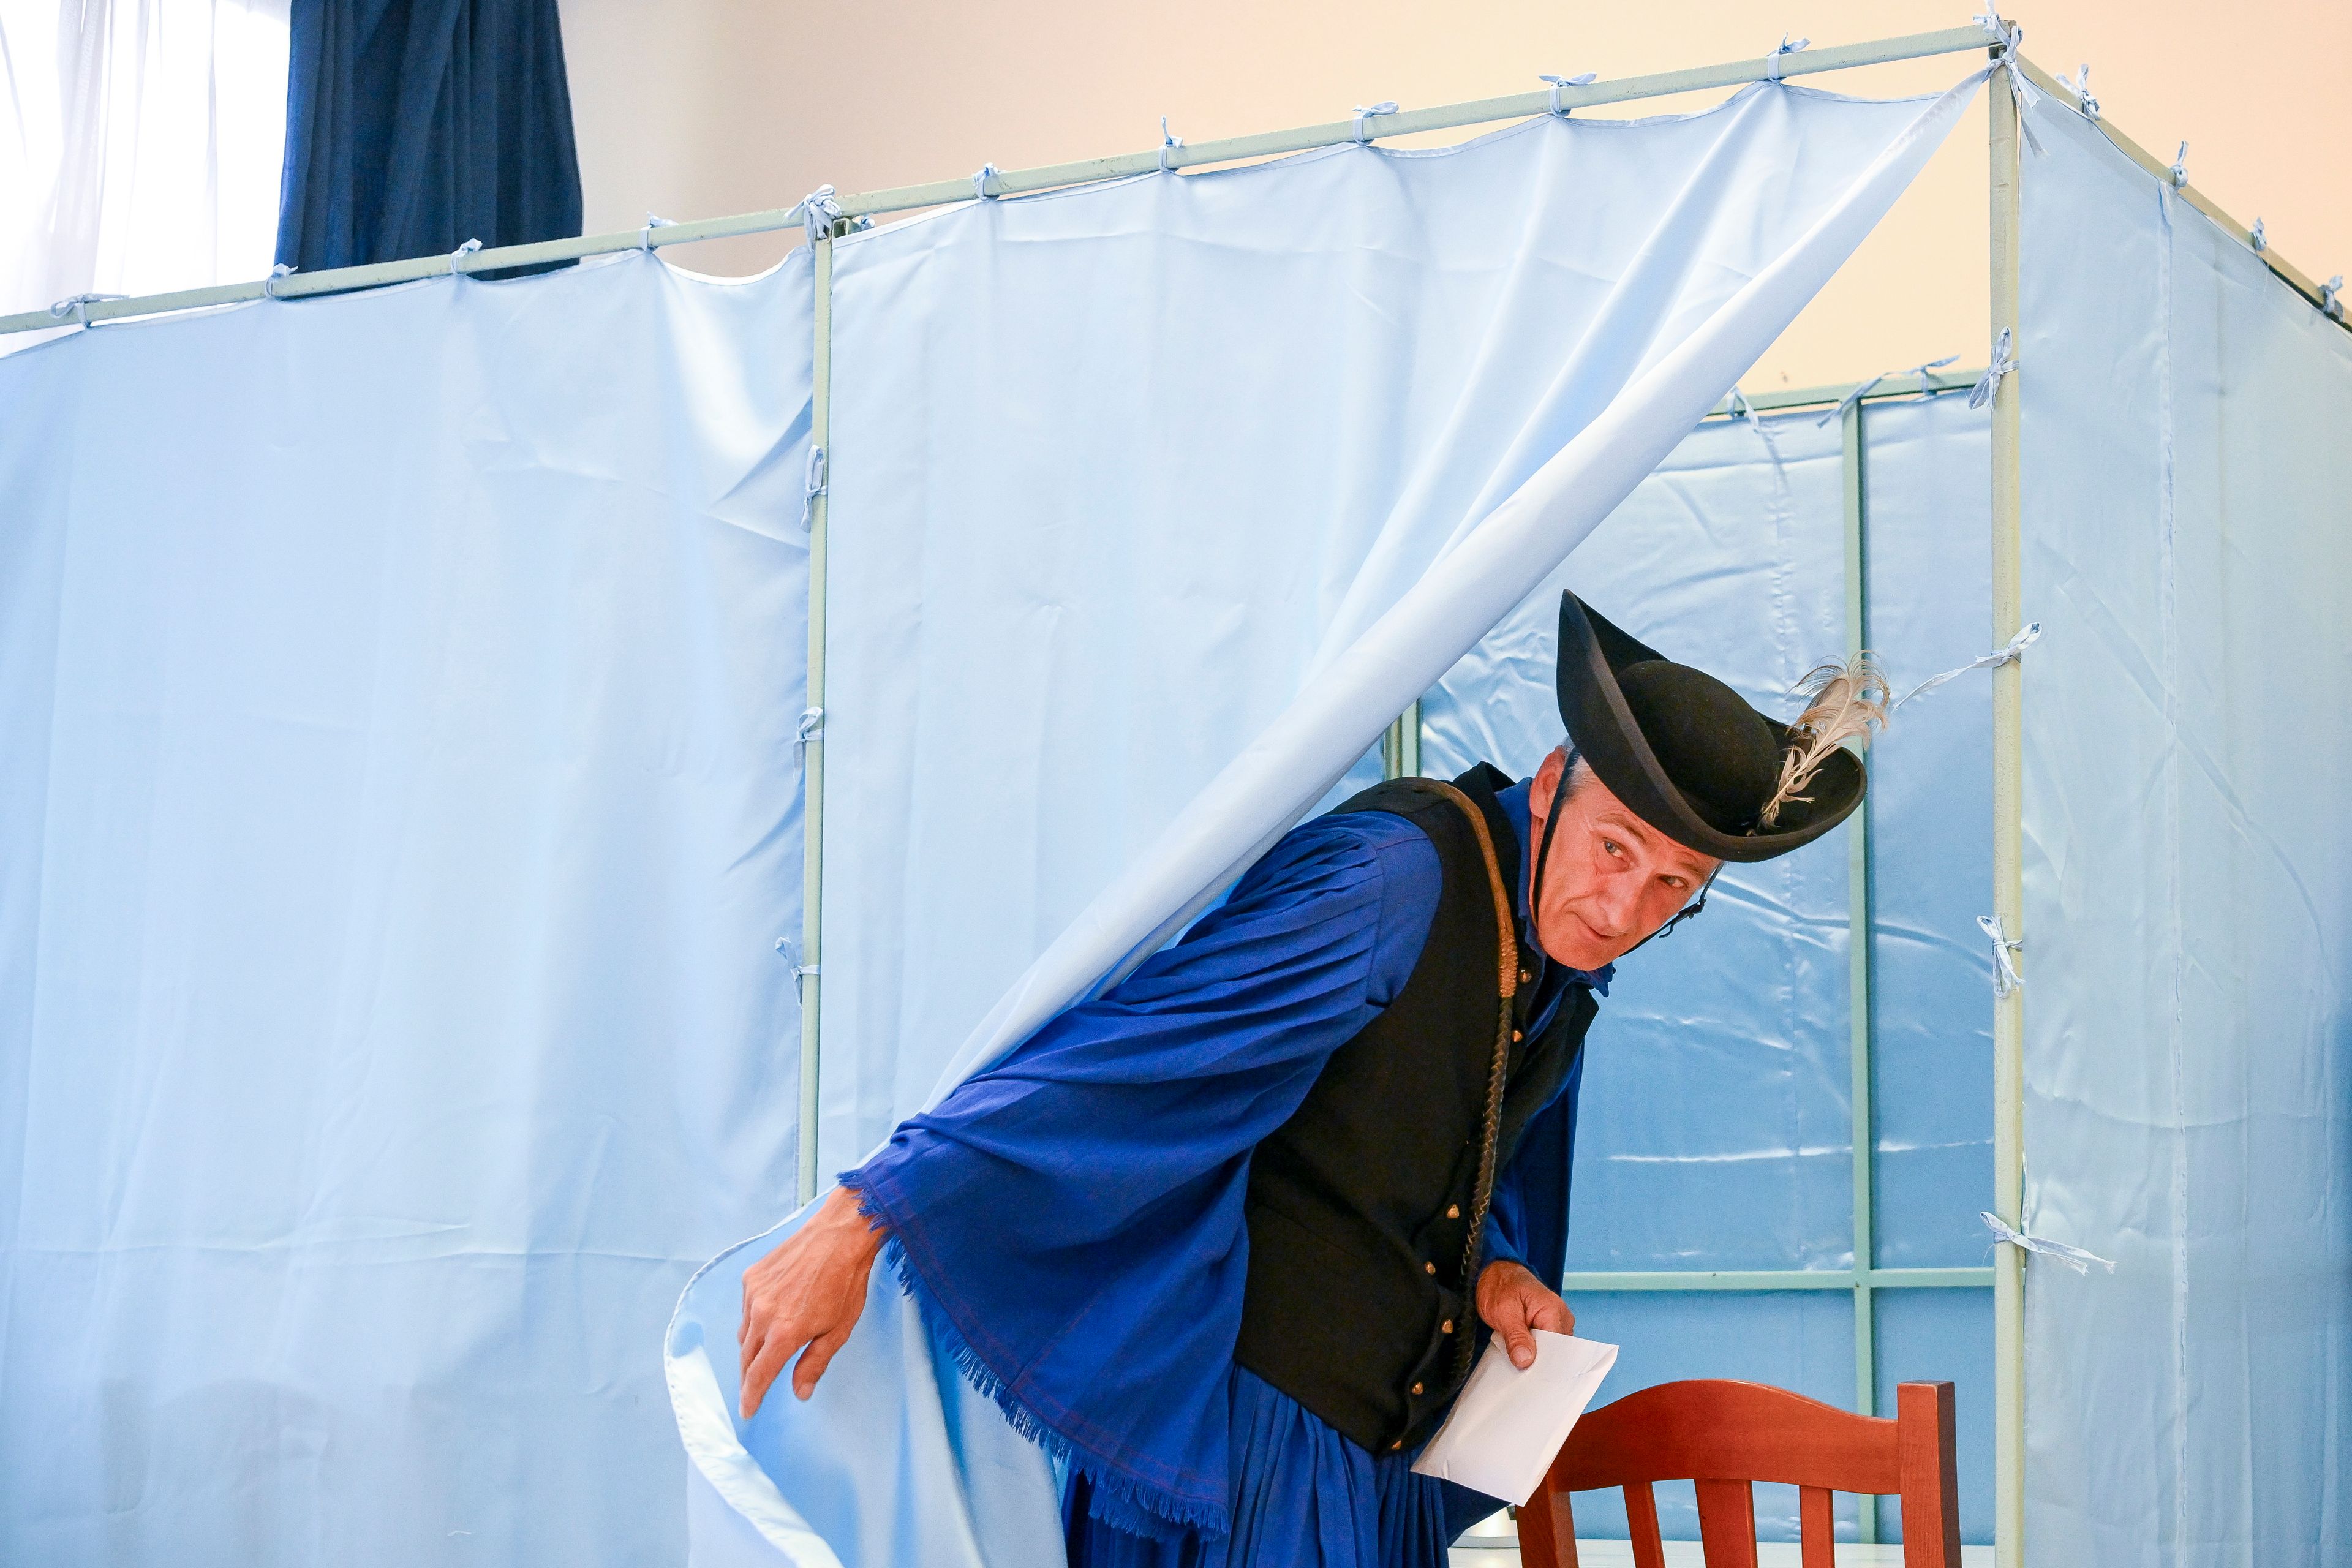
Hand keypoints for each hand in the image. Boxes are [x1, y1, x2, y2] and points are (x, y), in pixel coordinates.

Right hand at [737, 1186, 887, 1417]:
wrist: (839, 1234)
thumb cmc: (846, 1283)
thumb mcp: (838, 1330)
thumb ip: (814, 1363)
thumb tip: (800, 1392)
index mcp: (784, 1332)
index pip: (758, 1375)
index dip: (751, 1397)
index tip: (747, 1412)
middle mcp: (762, 1314)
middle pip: (746, 1357)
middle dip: (750, 1376)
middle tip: (754, 1389)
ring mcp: (753, 1293)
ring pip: (744, 1333)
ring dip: (752, 1349)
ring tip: (765, 1354)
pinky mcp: (751, 1277)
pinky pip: (746, 1309)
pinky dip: (754, 1321)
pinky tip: (771, 1318)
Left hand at [1477, 1259, 1574, 1369]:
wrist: (1495, 1272)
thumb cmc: (1499, 1286)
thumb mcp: (1502, 1312)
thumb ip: (1516, 1337)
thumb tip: (1526, 1361)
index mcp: (1553, 1310)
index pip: (1557, 1348)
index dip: (1542, 1364)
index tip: (1529, 1376)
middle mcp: (1561, 1316)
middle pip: (1556, 1352)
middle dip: (1538, 1363)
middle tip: (1520, 1374)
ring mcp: (1556, 1321)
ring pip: (1550, 1350)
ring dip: (1534, 1358)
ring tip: (1519, 1365)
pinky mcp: (1548, 1325)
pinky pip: (1545, 1345)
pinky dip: (1533, 1351)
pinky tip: (1521, 1357)